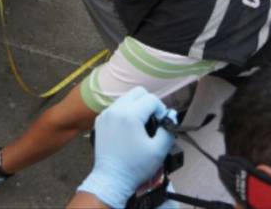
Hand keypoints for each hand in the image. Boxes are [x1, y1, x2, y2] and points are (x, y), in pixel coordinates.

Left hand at [76, 87, 176, 207]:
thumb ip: (168, 130)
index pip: (152, 99)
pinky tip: (128, 129)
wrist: (111, 179)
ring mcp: (106, 114)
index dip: (161, 110)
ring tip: (140, 125)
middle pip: (138, 92)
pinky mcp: (100, 121)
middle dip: (148, 103)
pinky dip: (124, 112)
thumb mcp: (159, 150)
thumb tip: (170, 116)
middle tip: (152, 120)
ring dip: (136, 107)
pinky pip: (116, 107)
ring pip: (126, 98)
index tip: (161, 124)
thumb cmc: (134, 167)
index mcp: (130, 115)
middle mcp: (116, 110)